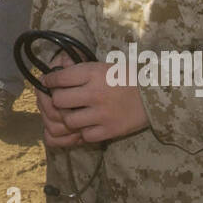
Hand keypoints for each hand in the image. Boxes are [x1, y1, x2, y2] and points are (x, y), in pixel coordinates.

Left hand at [34, 55, 148, 146]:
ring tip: (73, 114)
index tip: (47, 82)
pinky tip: (88, 125)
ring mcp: (102, 114)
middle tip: (60, 100)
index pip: (59, 78)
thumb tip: (57, 69)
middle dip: (56, 100)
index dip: (49, 81)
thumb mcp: (103, 66)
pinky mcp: (110, 130)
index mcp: (93, 73)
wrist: (155, 93)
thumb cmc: (126, 77)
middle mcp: (95, 93)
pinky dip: (83, 132)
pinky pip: (85, 136)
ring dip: (68, 118)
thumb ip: (80, 70)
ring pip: (69, 121)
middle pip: (58, 101)